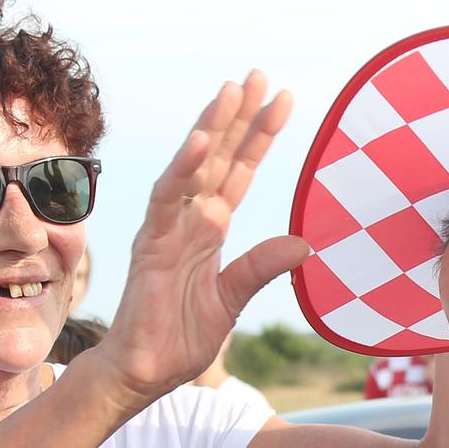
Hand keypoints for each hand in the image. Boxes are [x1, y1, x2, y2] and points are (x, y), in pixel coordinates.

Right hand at [96, 71, 308, 400]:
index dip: (260, 136)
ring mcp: (168, 228)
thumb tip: (305, 243)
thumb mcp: (233, 299)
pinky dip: (184, 169)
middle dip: (239, 117)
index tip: (283, 100)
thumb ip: (263, 267)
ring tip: (233, 89)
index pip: (240, 171)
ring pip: (192, 167)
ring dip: (212, 128)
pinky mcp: (151, 244)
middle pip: (219, 157)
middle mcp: (189, 220)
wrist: (143, 372)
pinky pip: (167, 200)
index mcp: (210, 228)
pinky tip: (202, 140)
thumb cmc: (180, 338)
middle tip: (259, 75)